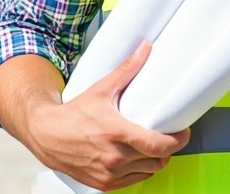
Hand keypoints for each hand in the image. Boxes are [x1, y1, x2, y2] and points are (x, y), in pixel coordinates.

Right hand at [27, 41, 190, 190]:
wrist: (46, 135)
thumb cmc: (74, 113)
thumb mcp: (101, 89)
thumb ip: (127, 69)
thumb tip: (146, 48)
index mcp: (117, 133)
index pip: (160, 146)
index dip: (178, 140)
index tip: (182, 133)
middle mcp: (115, 157)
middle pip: (159, 160)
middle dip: (167, 149)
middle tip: (166, 136)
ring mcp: (110, 173)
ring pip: (149, 172)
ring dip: (154, 161)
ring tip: (150, 147)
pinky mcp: (104, 184)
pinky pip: (134, 181)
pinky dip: (139, 171)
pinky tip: (135, 158)